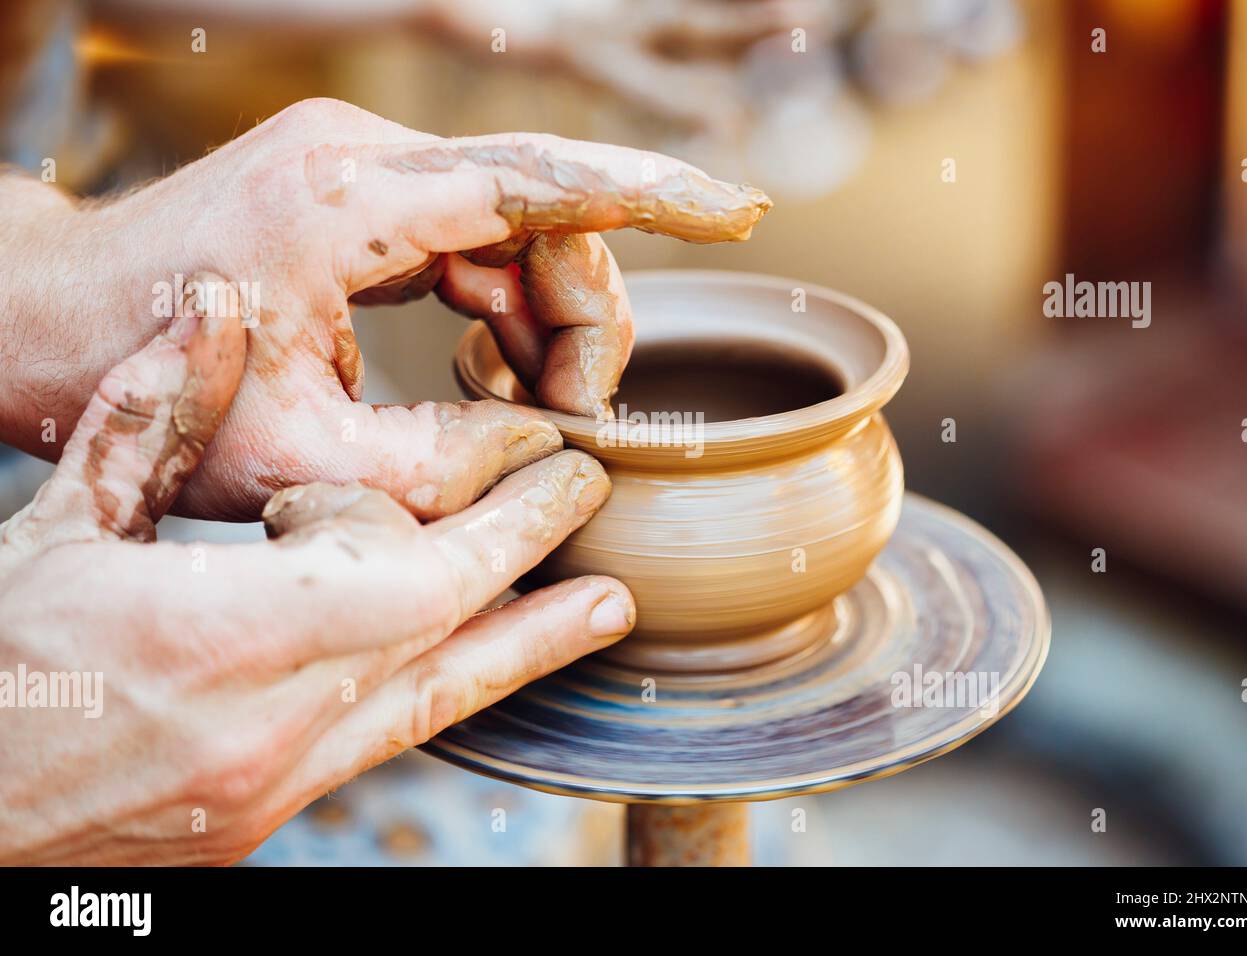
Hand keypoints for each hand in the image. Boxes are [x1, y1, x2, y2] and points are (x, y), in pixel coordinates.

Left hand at [0, 97, 769, 520]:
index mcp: (339, 205)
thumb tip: (552, 456)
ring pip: (521, 224)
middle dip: (593, 312)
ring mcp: (361, 165)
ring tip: (546, 403)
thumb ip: (442, 468)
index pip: (531, 183)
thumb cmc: (140, 382)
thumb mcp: (298, 463)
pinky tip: (499, 367)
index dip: (648, 198)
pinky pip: (478, 236)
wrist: (48, 324)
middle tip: (589, 413)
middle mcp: (358, 156)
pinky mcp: (361, 192)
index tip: (736, 210)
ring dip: (555, 315)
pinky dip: (510, 304)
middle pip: (545, 209)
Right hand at [0, 281, 633, 864]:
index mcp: (212, 639)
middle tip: (589, 497)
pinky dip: (452, 689)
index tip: (535, 464)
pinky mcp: (265, 819)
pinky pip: (390, 741)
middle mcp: (264, 729)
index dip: (485, 520)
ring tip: (604, 609)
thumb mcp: (55, 529)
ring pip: (436, 705)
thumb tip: (215, 307)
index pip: (406, 575)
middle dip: (526, 562)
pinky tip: (496, 667)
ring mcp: (272, 788)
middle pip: (444, 632)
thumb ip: (151, 418)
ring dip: (527, 648)